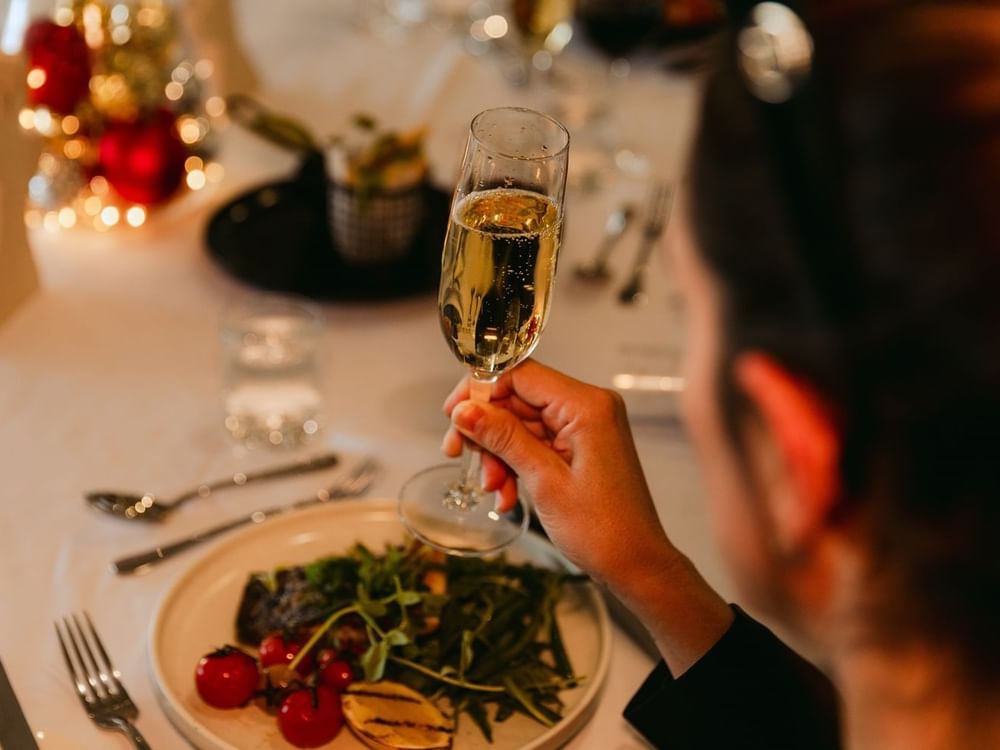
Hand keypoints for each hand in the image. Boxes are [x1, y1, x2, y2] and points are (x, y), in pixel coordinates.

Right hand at [443, 360, 733, 673]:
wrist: (636, 565)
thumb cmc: (604, 530)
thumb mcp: (544, 481)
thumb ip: (503, 438)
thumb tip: (465, 410)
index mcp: (587, 406)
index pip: (520, 374)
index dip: (481, 391)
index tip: (454, 416)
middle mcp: (589, 408)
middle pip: (518, 399)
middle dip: (487, 430)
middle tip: (458, 454)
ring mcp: (585, 427)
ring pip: (522, 424)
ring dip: (499, 454)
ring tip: (493, 487)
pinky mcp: (581, 446)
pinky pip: (536, 443)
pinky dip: (516, 464)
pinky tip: (507, 493)